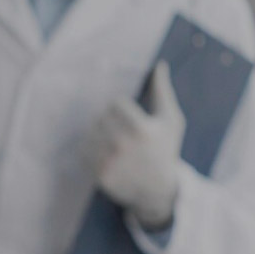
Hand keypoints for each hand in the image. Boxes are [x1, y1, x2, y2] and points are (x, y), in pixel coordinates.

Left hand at [92, 60, 184, 229]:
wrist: (158, 189)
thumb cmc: (165, 149)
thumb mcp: (171, 121)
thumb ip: (163, 92)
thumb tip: (159, 64)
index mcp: (142, 129)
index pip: (114, 104)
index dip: (120, 108)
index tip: (128, 116)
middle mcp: (124, 145)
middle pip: (100, 117)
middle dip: (109, 120)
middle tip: (120, 129)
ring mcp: (109, 161)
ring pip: (89, 132)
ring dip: (98, 132)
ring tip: (112, 139)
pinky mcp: (98, 174)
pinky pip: (83, 150)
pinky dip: (90, 147)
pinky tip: (104, 151)